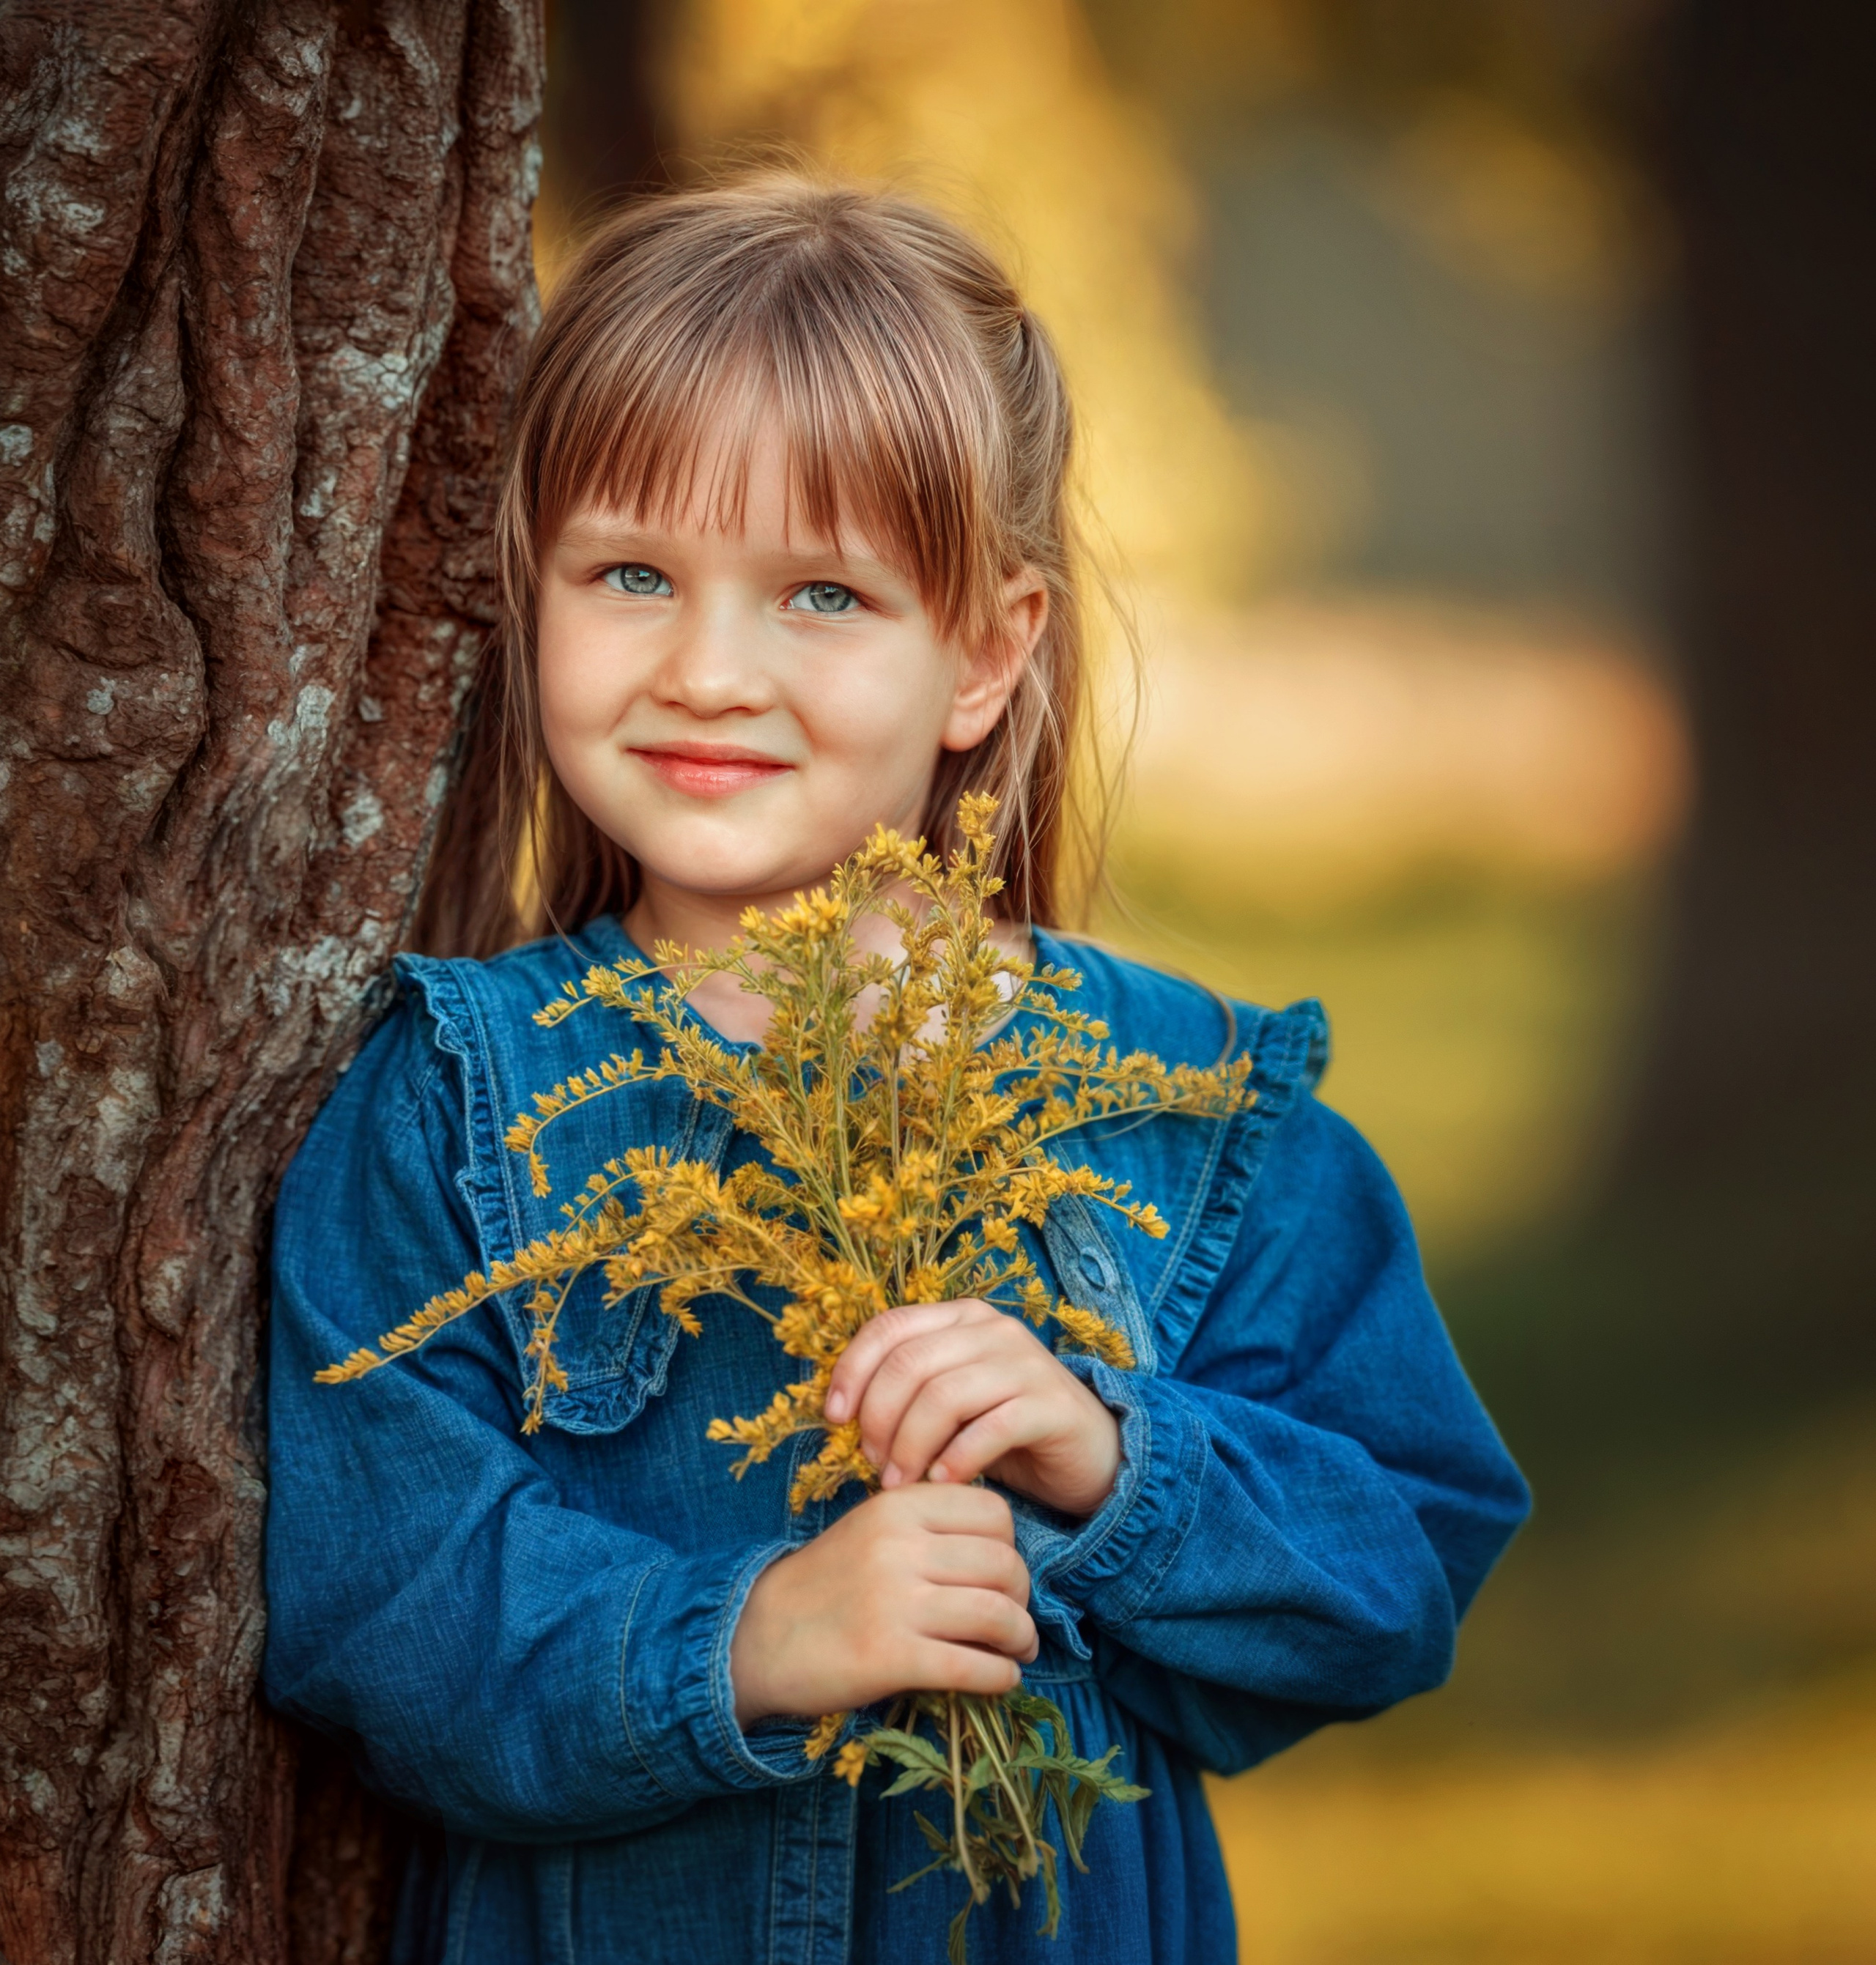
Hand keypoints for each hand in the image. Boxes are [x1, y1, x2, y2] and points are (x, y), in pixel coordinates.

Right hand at [730, 1484, 1036, 1726]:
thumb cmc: (827, 1584)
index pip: (994, 1513)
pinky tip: (999, 1679)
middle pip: (1004, 1565)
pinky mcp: (891, 1657)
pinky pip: (975, 1667)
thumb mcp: (872, 1530)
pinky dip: (1001, 1677)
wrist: (758, 1637)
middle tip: (1014, 1620)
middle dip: (1021, 1598)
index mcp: (898, 1505)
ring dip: (1021, 1639)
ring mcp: (896, 1602)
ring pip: (998, 1615)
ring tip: (1017, 1651)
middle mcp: (900, 1546)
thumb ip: (930, 1527)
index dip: (1009, 1546)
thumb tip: (1005, 1550)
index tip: (999, 1574)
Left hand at [825, 1299, 1121, 1518]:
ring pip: (944, 1395)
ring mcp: (1025, 1362)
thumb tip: (840, 1417)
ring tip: (899, 1482)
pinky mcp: (1051, 1404)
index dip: (852, 1371)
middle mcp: (992, 1329)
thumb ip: (907, 1395)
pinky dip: (956, 1459)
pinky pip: (990, 1427)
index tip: (833, 1420)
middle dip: (878, 1419)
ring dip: (910, 1445)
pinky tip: (942, 1483)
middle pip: (910, 1363)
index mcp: (960, 1317)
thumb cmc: (1004, 1431)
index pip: (889, 1327)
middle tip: (873, 1465)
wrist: (1090, 1454)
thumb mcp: (950, 1404)